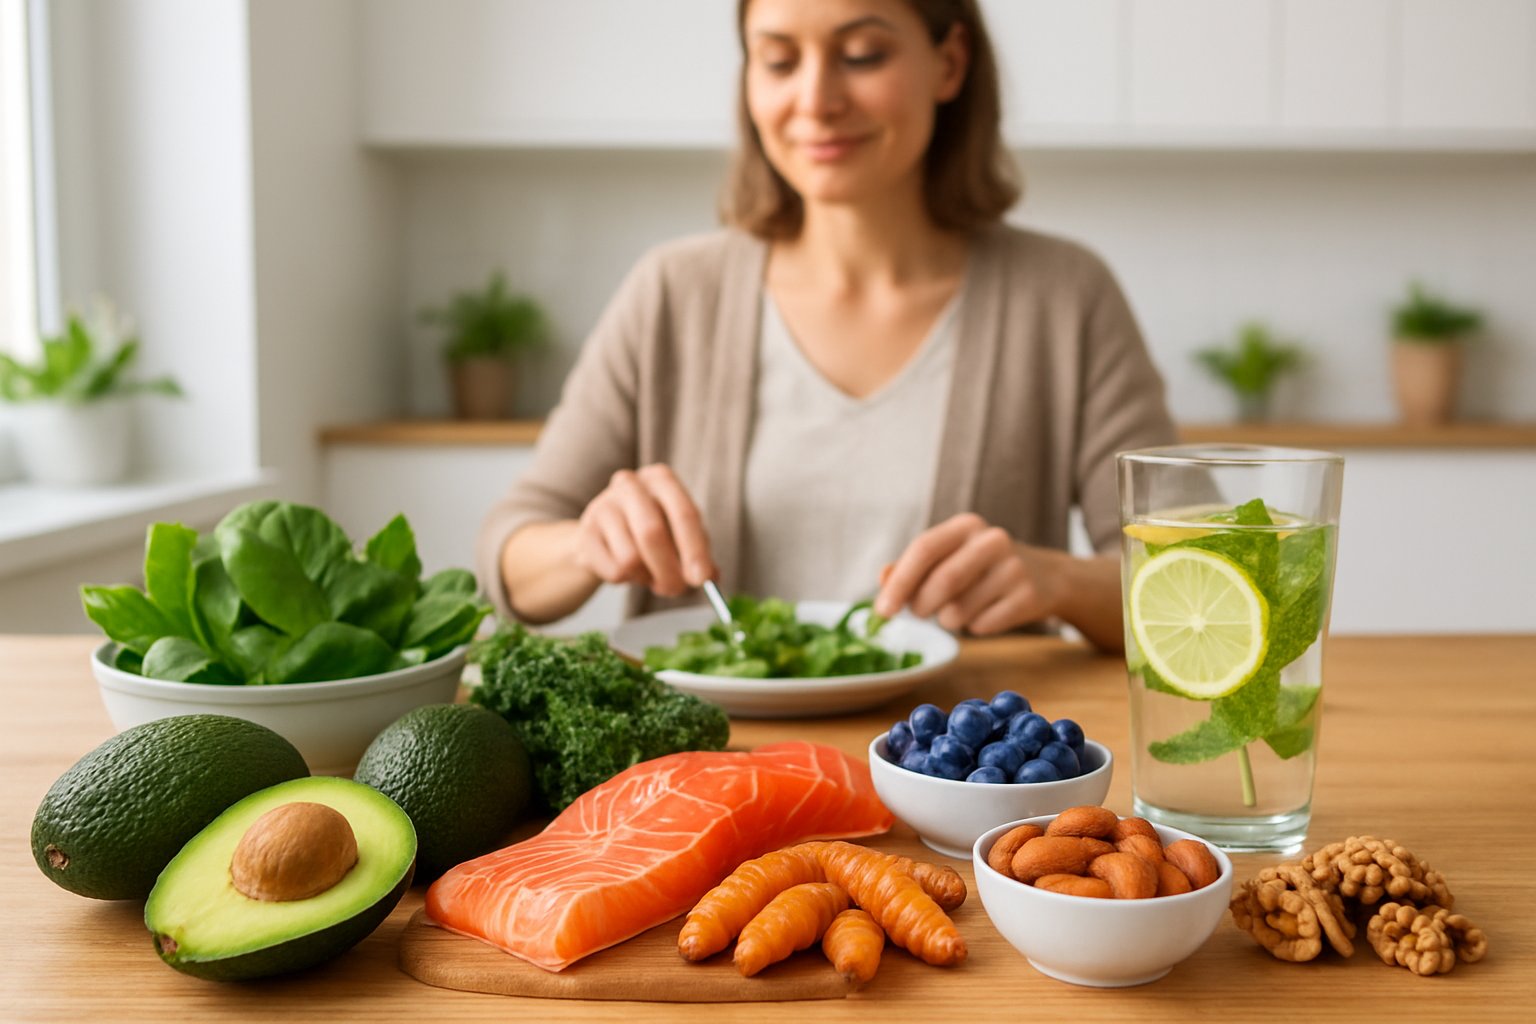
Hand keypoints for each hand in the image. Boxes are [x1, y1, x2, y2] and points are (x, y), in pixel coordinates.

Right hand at [574, 464, 715, 596]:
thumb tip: (711, 577)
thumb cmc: (651, 532)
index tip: (703, 579)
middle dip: (669, 570)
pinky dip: (627, 580)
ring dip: (646, 577)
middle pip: (652, 533)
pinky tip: (628, 570)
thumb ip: (698, 555)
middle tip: (676, 590)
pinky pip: (613, 570)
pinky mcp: (585, 532)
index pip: (684, 513)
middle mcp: (630, 484)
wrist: (605, 535)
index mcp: (661, 479)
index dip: (695, 549)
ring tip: (649, 574)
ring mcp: (603, 505)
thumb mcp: (681, 536)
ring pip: (630, 557)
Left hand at [873, 513, 1064, 634]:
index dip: (899, 582)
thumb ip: (913, 567)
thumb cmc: (983, 568)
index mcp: (966, 526)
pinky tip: (987, 613)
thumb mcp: (951, 556)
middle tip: (919, 614)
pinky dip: (975, 627)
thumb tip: (883, 578)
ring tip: (961, 609)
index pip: (924, 548)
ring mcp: (1014, 568)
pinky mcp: (1028, 597)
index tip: (882, 611)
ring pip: (959, 611)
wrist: (1048, 577)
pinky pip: (982, 626)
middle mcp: (992, 540)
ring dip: (948, 620)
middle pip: (942, 581)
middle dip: (921, 606)